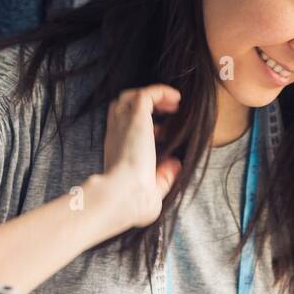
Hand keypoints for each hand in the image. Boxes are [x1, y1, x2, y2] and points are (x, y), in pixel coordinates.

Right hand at [101, 84, 183, 228]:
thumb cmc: (133, 202)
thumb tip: (176, 165)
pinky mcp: (136, 118)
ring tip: (174, 104)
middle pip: (122, 107)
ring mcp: (124, 125)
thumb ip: (164, 177)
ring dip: (152, 95)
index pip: (123, 127)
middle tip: (167, 112)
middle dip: (143, 106)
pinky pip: (147, 93)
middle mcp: (117, 135)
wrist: (124, 196)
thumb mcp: (152, 190)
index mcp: (117, 151)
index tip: (161, 134)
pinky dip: (161, 92)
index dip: (142, 126)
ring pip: (131, 96)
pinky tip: (176, 100)